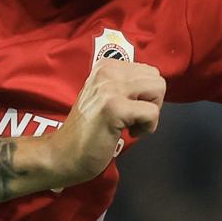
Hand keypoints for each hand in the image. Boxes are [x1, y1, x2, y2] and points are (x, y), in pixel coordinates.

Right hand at [33, 57, 166, 186]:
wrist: (64, 154)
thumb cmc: (90, 129)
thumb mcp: (107, 95)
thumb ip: (128, 84)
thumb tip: (157, 81)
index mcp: (106, 66)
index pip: (150, 72)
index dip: (146, 95)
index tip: (129, 108)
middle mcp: (106, 72)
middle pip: (157, 80)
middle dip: (152, 103)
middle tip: (131, 118)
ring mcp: (109, 89)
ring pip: (158, 91)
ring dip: (150, 114)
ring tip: (129, 124)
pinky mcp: (114, 108)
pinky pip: (152, 112)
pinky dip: (147, 128)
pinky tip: (127, 133)